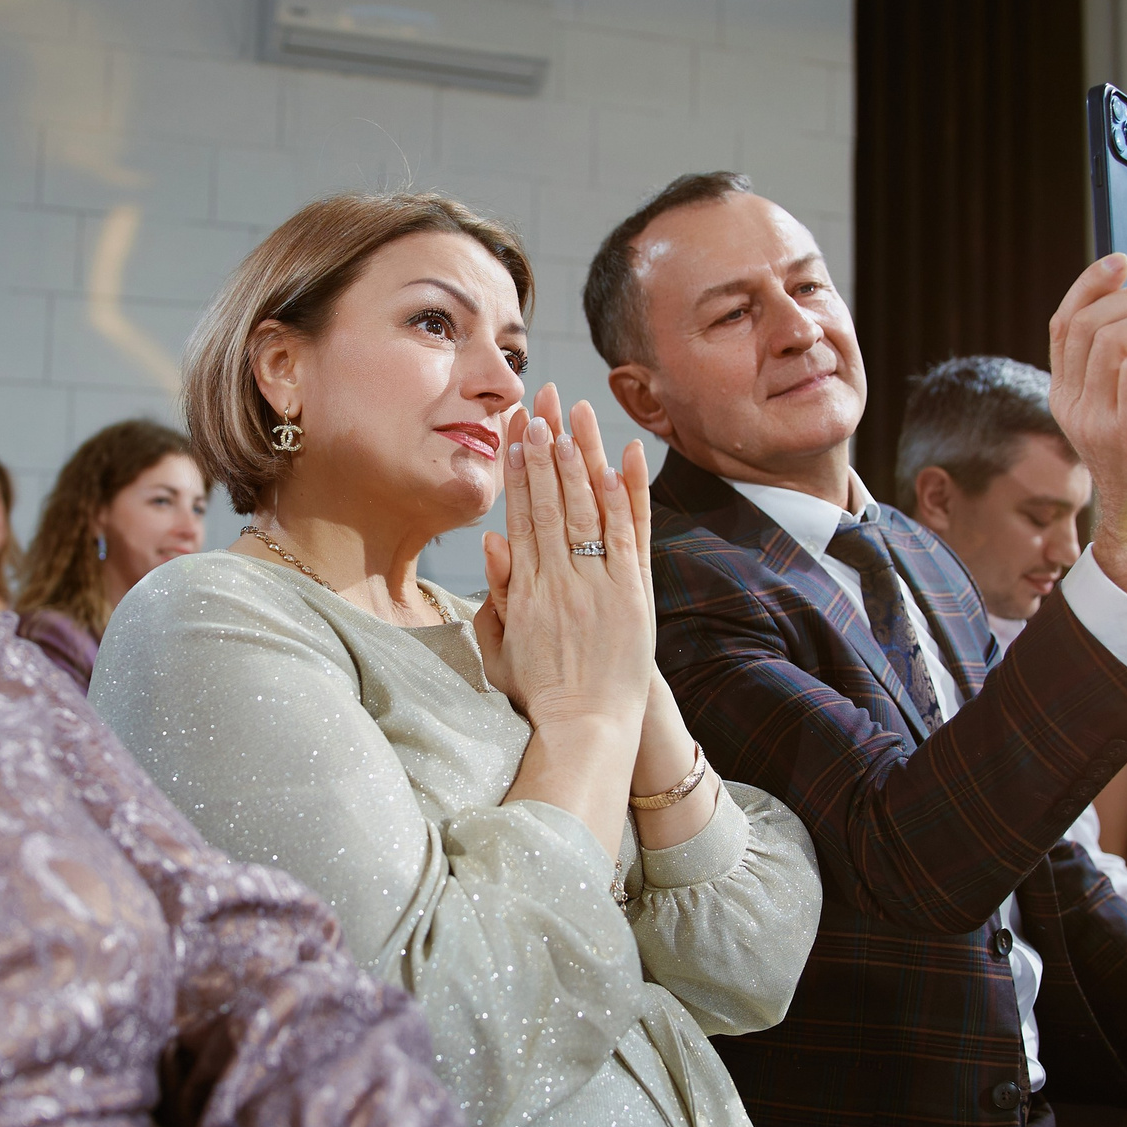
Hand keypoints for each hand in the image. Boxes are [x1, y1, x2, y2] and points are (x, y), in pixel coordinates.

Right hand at [473, 387, 653, 738]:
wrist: (586, 726)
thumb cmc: (540, 689)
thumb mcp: (501, 645)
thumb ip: (498, 593)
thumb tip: (494, 542)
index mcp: (526, 588)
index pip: (522, 514)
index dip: (520, 468)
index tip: (518, 429)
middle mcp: (561, 579)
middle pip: (553, 499)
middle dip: (549, 446)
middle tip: (545, 400)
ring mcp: (599, 584)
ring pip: (588, 509)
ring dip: (583, 457)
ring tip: (576, 414)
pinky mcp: (632, 595)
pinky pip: (628, 536)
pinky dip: (626, 496)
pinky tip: (621, 459)